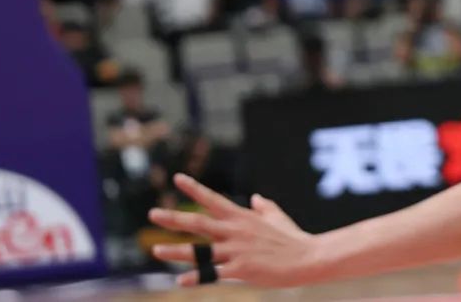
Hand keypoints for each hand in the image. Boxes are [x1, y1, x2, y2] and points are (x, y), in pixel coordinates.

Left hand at [150, 174, 316, 287]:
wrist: (308, 257)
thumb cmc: (293, 237)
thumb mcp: (276, 216)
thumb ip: (263, 206)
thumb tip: (255, 198)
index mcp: (242, 217)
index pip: (212, 199)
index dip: (194, 188)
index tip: (177, 178)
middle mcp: (235, 231)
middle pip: (198, 222)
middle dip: (174, 218)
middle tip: (152, 214)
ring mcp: (237, 250)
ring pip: (200, 250)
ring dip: (176, 250)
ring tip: (156, 249)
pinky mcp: (242, 269)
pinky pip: (214, 274)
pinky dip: (196, 277)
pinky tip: (181, 281)